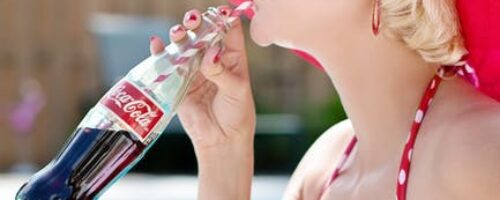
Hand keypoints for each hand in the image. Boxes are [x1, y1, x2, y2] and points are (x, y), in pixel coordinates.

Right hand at [149, 6, 255, 150]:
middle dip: (197, 22)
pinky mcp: (177, 82)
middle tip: (194, 19)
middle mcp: (211, 59)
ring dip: (180, 35)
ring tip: (179, 32)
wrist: (221, 139)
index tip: (220, 10)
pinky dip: (160, 52)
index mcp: (231, 57)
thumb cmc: (236, 113)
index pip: (228, 31)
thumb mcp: (236, 91)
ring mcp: (193, 69)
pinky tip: (156, 43)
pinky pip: (167, 63)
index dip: (224, 18)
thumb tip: (209, 54)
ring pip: (184, 45)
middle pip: (203, 33)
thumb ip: (222, 72)